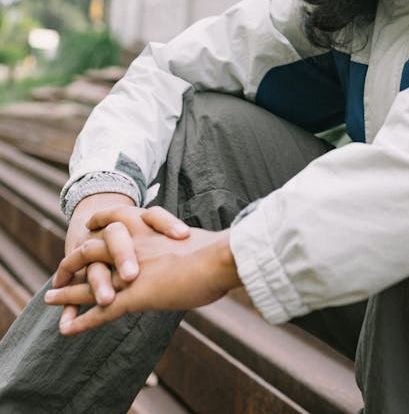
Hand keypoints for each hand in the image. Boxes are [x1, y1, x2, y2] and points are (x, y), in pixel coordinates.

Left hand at [45, 206, 240, 335]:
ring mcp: (132, 271)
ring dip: (68, 293)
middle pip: (92, 248)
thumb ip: (184, 245)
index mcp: (149, 227)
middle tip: (61, 272)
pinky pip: (100, 311)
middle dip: (73, 260)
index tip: (90, 226)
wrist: (219, 258)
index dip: (100, 222)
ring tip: (50, 299)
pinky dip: (81, 321)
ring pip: (89, 281)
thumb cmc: (218, 251)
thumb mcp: (196, 240)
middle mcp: (134, 246)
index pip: (115, 217)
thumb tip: (197, 248)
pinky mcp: (134, 296)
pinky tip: (67, 330)